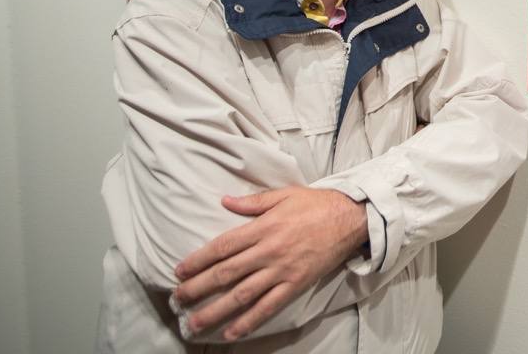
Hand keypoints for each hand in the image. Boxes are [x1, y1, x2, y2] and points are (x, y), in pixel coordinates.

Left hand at [172, 186, 367, 340]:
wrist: (350, 218)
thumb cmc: (316, 204)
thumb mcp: (284, 195)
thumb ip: (253, 202)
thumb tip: (224, 201)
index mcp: (263, 227)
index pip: (223, 246)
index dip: (198, 260)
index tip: (179, 271)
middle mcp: (269, 251)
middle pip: (226, 273)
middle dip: (198, 287)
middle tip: (177, 299)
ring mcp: (282, 271)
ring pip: (243, 295)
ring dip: (216, 311)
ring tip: (194, 323)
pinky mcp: (296, 284)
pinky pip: (269, 306)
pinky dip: (249, 321)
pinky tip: (231, 332)